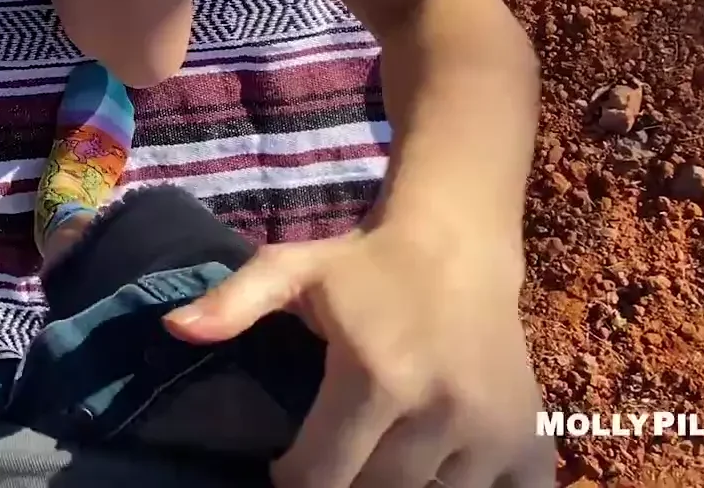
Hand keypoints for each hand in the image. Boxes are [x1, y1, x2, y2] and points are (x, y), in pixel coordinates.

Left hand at [163, 223, 552, 487]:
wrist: (459, 239)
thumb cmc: (365, 262)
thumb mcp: (292, 270)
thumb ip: (234, 303)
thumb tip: (173, 328)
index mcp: (377, 377)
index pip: (322, 477)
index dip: (295, 481)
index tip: (288, 467)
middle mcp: (439, 411)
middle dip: (347, 486)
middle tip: (337, 460)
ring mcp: (491, 432)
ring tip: (383, 459)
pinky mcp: (529, 441)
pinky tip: (440, 473)